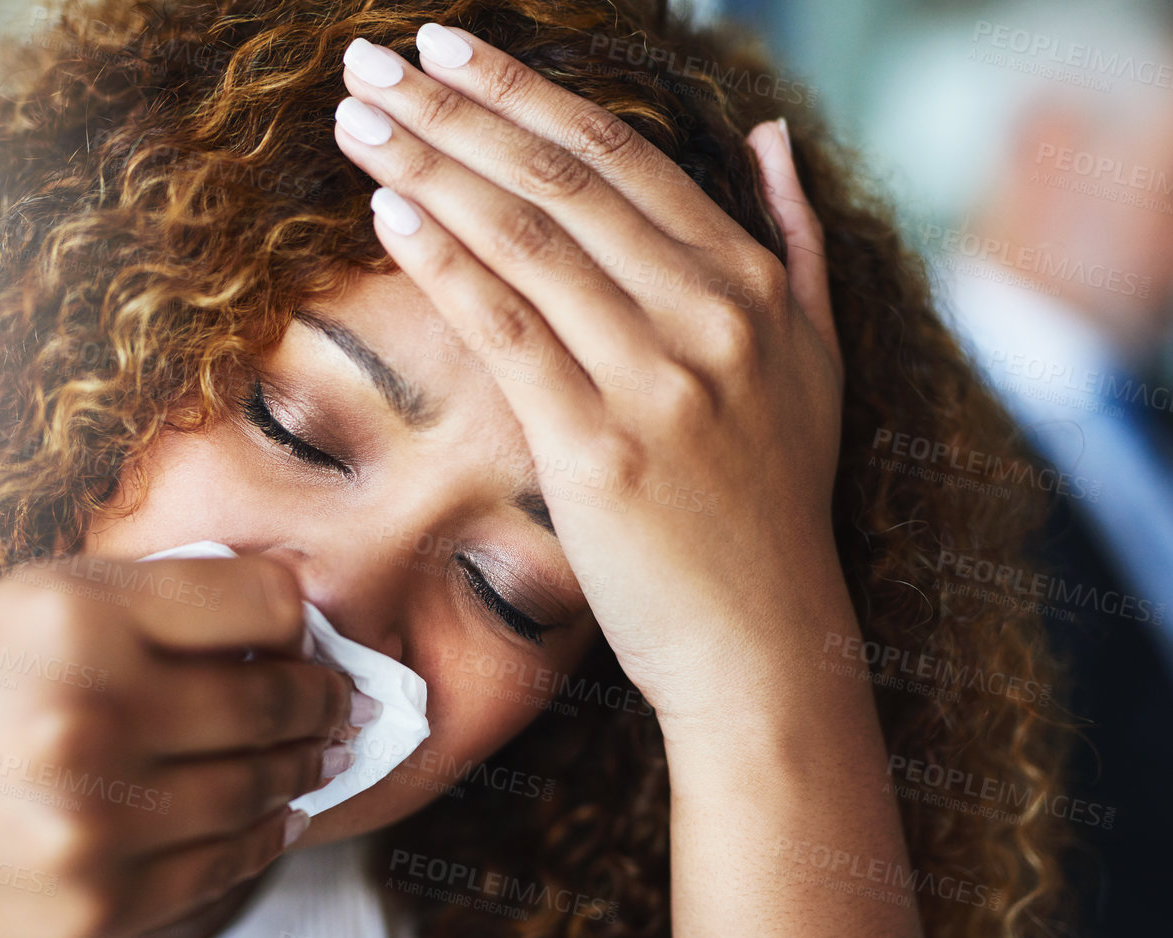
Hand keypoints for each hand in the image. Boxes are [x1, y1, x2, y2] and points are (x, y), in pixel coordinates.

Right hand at [0, 556, 353, 937]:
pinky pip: (226, 866)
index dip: (294, 617)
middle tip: (338, 698)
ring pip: (263, 788)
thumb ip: (128, 606)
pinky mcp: (100, 907)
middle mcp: (97, 711)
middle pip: (277, 699)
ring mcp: (102, 820)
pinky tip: (268, 820)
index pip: (263, 602)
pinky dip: (261, 838)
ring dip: (301, 769)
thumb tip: (262, 611)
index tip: (299, 632)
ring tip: (314, 755)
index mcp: (71, 613)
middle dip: (320, 697)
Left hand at [334, 26, 845, 735]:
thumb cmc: (773, 509)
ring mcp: (659, 381)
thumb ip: (797, 238)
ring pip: (528, 240)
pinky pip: (509, 331)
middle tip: (372, 59)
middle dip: (456, 109)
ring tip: (355, 118)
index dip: (526, 90)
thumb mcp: (817, 360)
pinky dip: (445, 262)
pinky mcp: (600, 451)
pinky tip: (387, 211)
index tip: (451, 50)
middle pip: (563, 179)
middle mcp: (712, 315)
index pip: (622, 156)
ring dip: (431, 166)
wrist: (765, 643)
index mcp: (754, 283)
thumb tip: (770, 132)